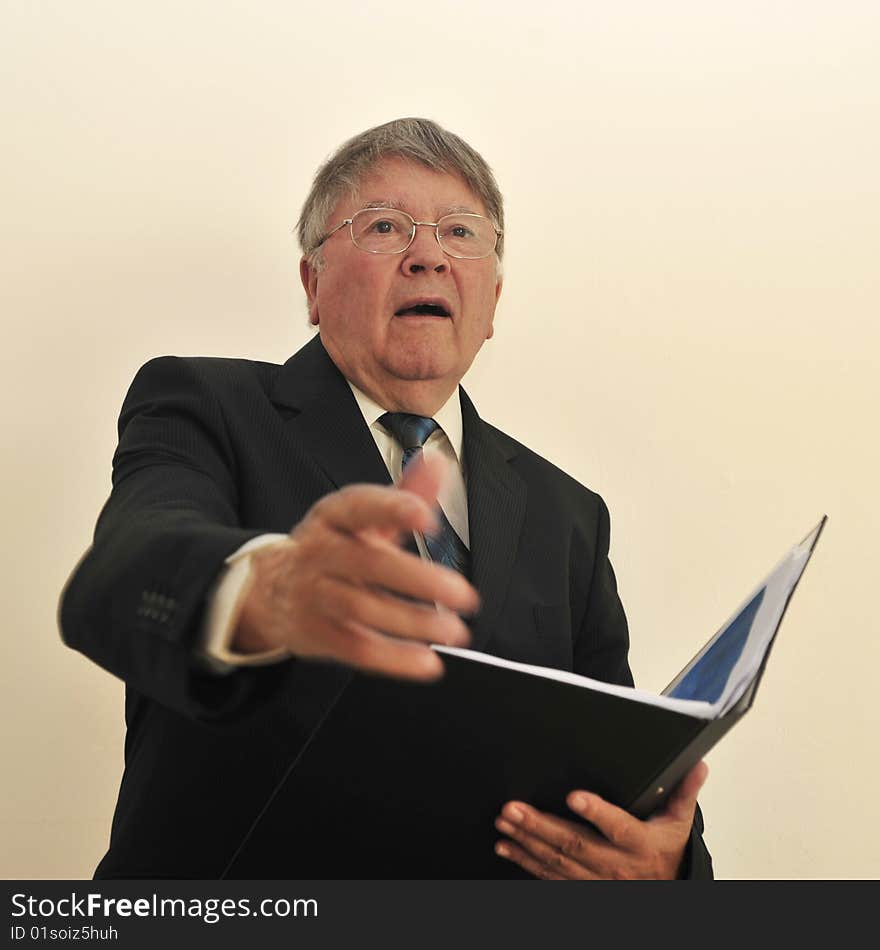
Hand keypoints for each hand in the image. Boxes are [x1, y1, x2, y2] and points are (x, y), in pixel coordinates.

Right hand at [233, 454, 478, 679]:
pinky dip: (393, 658)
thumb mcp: (361, 515)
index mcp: (333, 516)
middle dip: (418, 579)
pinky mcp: (316, 634)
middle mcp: (320, 552)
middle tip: (464, 594)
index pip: (360, 507)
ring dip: (412, 622)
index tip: (426, 517)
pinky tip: (427, 662)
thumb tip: (438, 461)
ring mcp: (315, 595)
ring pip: (362, 609)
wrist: (268, 587)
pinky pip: (355, 647)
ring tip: (455, 630)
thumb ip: (404, 493)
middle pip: (368, 564)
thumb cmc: (333, 545)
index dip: (393, 509)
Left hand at [494, 761, 708, 879]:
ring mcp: (595, 879)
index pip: (618, 827)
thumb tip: (697, 763)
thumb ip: (684, 790)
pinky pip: (549, 876)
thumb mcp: (680, 821)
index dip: (596, 812)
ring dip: (527, 841)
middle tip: (515, 807)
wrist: (665, 888)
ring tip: (505, 821)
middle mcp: (616, 864)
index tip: (574, 796)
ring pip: (557, 860)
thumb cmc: (667, 850)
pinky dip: (526, 862)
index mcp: (640, 843)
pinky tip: (506, 847)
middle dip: (541, 825)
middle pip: (575, 844)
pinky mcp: (581, 887)